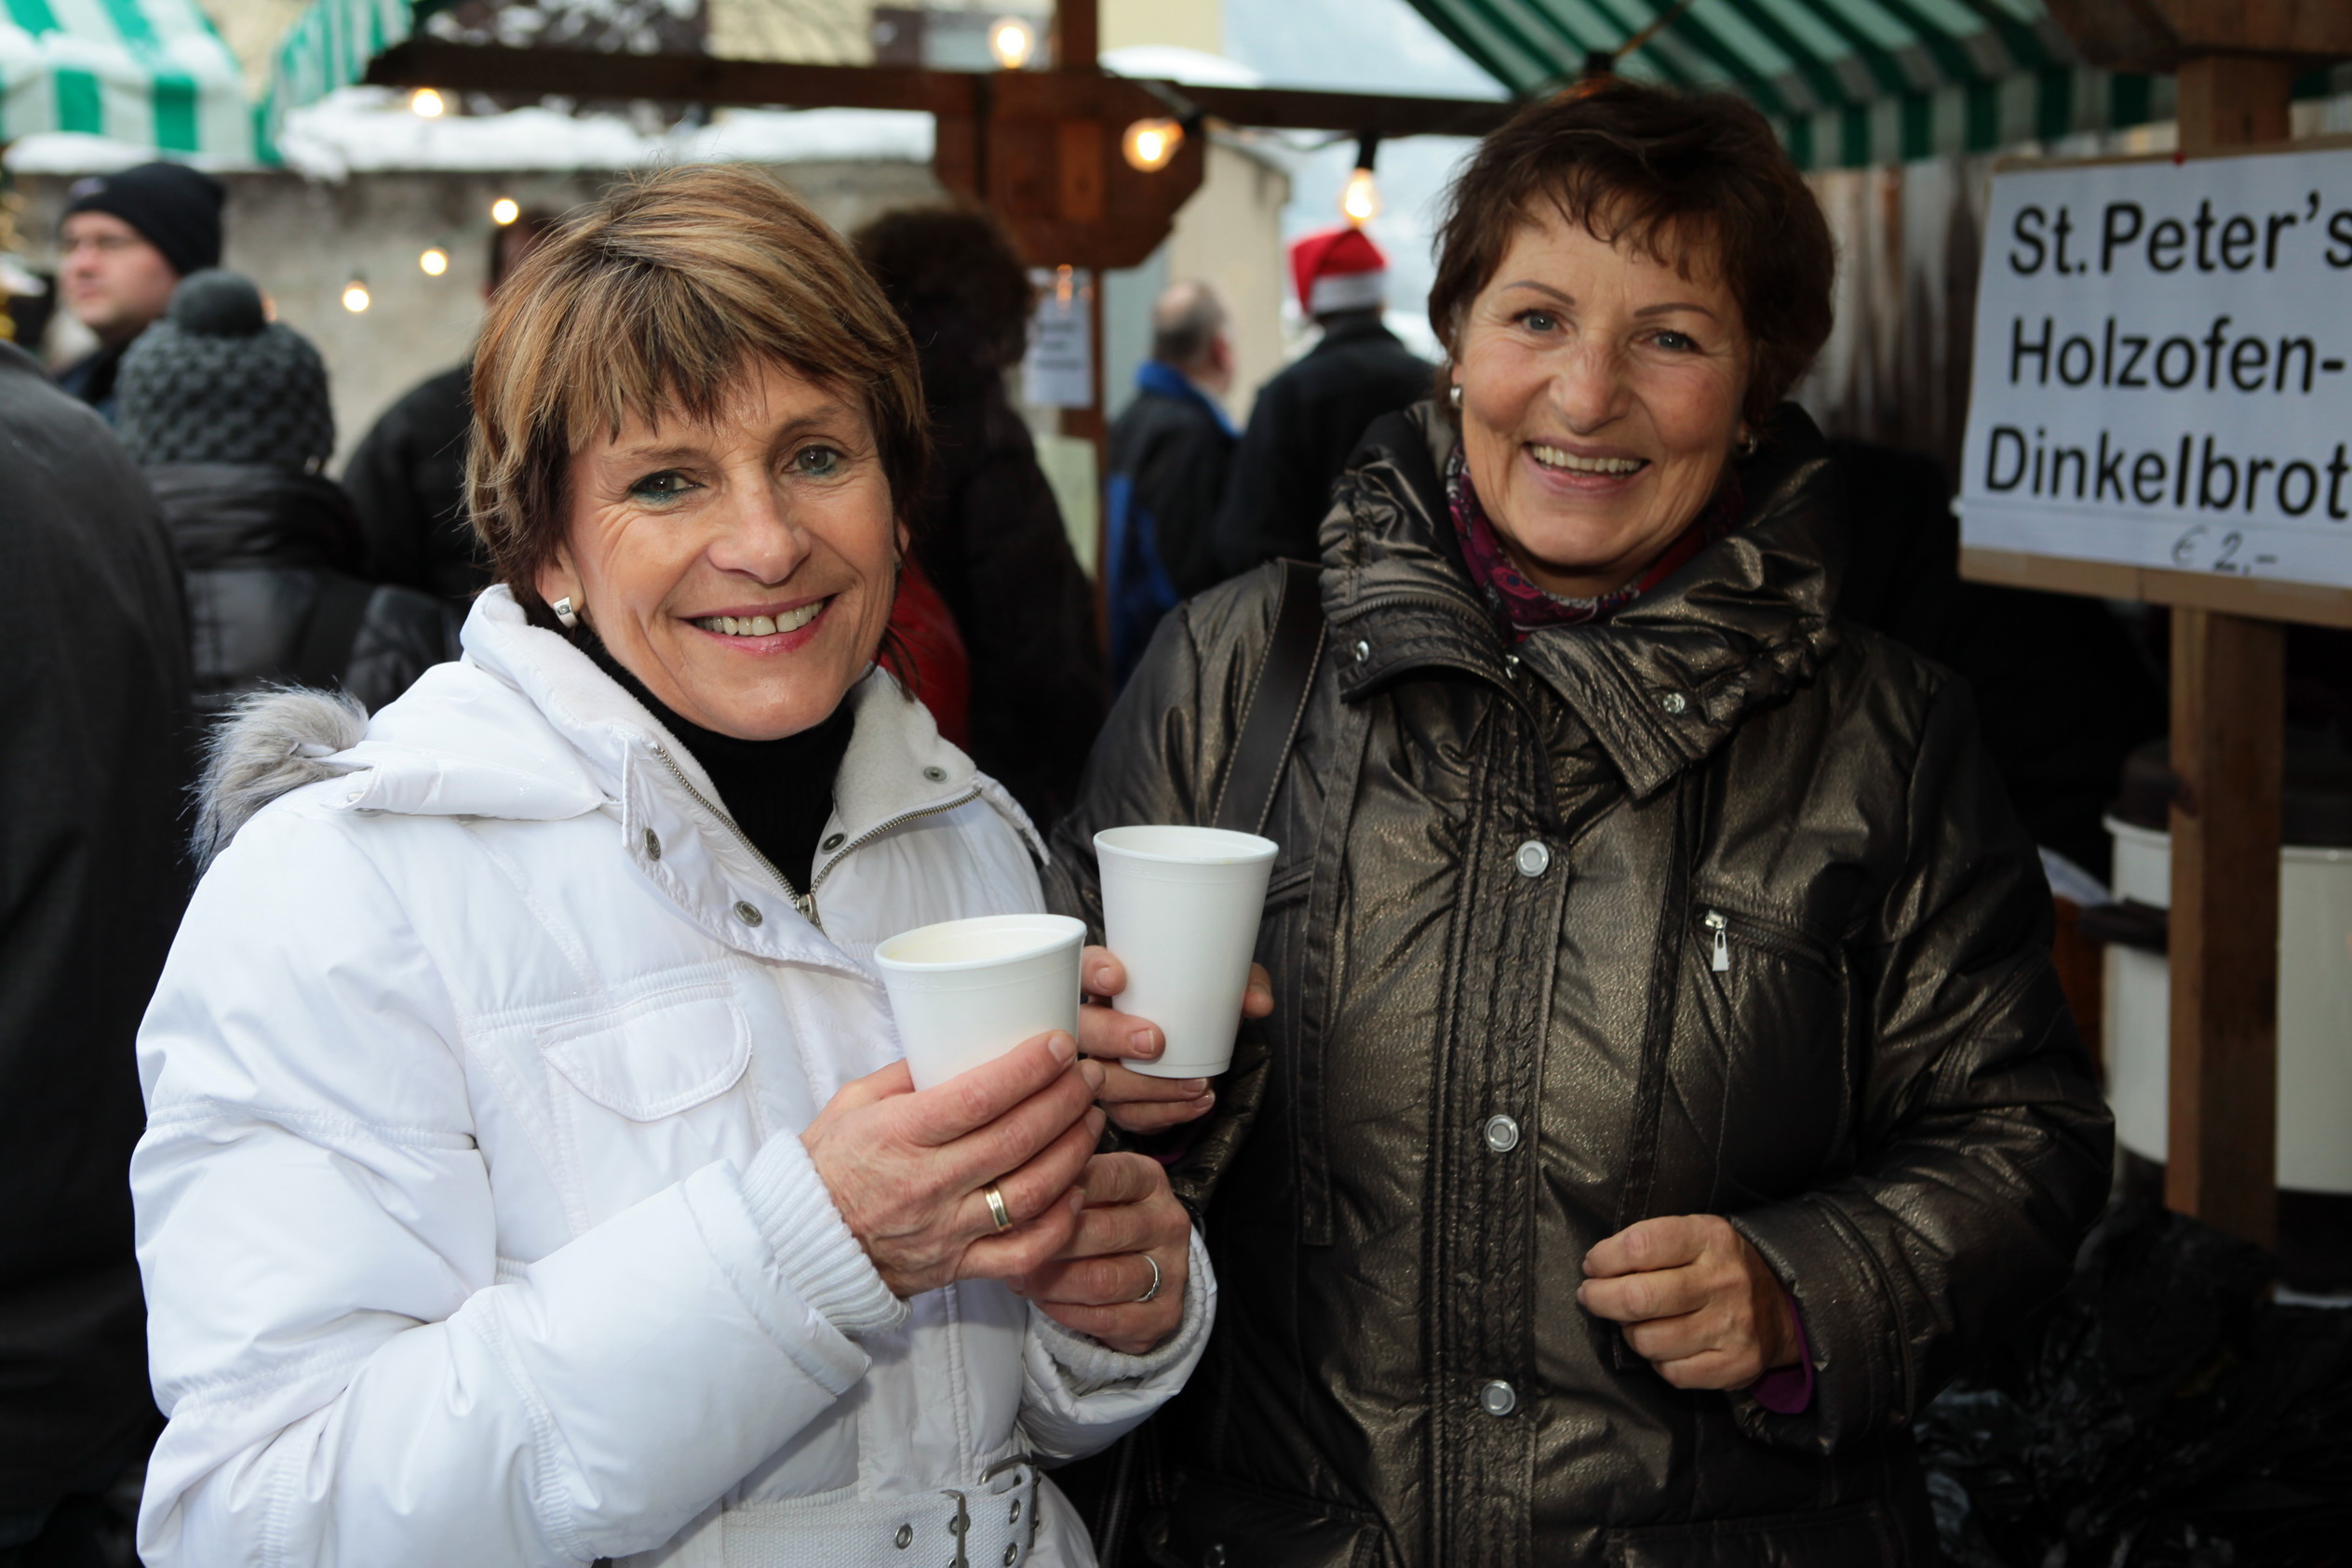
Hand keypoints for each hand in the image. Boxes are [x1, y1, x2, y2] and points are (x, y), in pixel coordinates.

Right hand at [800, 1031, 1105, 1298]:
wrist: (800, 1247)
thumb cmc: (827, 1165)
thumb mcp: (853, 1103)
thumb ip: (907, 1073)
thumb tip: (957, 1040)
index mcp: (899, 1134)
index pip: (978, 1097)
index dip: (1028, 1068)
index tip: (1059, 1044)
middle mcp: (928, 1182)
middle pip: (1017, 1138)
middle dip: (1065, 1099)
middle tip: (1087, 1075)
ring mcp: (947, 1228)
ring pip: (1032, 1191)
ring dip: (1073, 1151)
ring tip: (1090, 1119)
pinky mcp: (959, 1265)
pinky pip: (1023, 1251)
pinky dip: (1059, 1223)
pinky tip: (1076, 1189)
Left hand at [1009, 1152, 1191, 1355]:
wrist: (1137, 1276)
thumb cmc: (1099, 1222)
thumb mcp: (1086, 1193)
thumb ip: (1058, 1192)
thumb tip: (1013, 1207)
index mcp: (1149, 1180)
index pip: (1103, 1177)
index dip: (1056, 1194)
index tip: (1020, 1209)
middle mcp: (1168, 1221)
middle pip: (1101, 1232)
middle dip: (1048, 1246)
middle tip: (1012, 1253)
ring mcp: (1173, 1270)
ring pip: (1102, 1280)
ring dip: (1052, 1284)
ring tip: (1022, 1280)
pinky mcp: (1165, 1314)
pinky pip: (1107, 1319)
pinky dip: (1066, 1313)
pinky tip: (1045, 1303)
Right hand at [1077, 946, 1272, 1134]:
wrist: (1204, 1051)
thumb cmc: (1200, 1005)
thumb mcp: (1225, 986)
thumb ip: (1244, 985)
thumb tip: (1258, 1003)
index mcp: (1109, 985)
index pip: (1082, 967)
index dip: (1091, 972)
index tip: (1118, 978)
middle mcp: (1097, 1025)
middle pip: (1081, 1031)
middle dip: (1113, 1036)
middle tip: (1155, 1043)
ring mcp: (1102, 1067)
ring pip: (1103, 1080)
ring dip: (1148, 1087)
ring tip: (1196, 1085)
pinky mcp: (1119, 1101)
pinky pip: (1128, 1115)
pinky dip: (1165, 1113)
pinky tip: (1197, 1104)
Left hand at [1576, 1214, 1799, 1390]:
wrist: (1781, 1306)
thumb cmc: (1717, 1266)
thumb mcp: (1694, 1235)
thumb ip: (1649, 1243)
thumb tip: (1596, 1268)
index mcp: (1709, 1238)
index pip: (1641, 1245)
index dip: (1605, 1258)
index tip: (1593, 1265)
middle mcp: (1723, 1281)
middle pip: (1639, 1297)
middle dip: (1600, 1298)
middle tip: (1591, 1296)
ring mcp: (1732, 1326)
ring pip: (1649, 1340)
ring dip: (1629, 1332)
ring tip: (1634, 1322)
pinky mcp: (1735, 1364)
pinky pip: (1671, 1371)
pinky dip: (1657, 1361)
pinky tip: (1664, 1345)